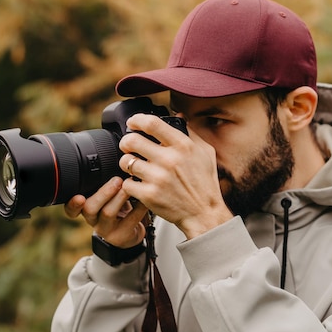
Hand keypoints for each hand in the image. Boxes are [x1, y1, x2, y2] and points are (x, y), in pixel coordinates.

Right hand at [64, 177, 147, 247]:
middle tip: (116, 181)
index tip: (79, 196)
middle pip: (89, 208)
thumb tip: (117, 156)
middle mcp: (93, 219)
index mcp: (86, 207)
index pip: (71, 208)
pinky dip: (138, 208)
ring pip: (107, 213)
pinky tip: (144, 199)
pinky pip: (129, 220)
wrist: (130, 232)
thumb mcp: (109, 195)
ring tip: (129, 186)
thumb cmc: (119, 209)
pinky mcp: (121, 236)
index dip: (72, 203)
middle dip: (103, 193)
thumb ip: (106, 181)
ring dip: (119, 198)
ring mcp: (106, 229)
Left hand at [119, 114, 232, 238]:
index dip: (137, 120)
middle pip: (132, 140)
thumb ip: (192, 133)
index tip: (132, 123)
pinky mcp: (149, 195)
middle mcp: (169, 160)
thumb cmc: (205, 184)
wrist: (204, 213)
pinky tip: (138, 184)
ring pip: (126, 162)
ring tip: (133, 166)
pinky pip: (127, 183)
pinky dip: (129, 184)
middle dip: (125, 142)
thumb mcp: (206, 153)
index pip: (152, 123)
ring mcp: (158, 178)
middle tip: (128, 146)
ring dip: (126, 163)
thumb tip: (178, 117)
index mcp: (183, 146)